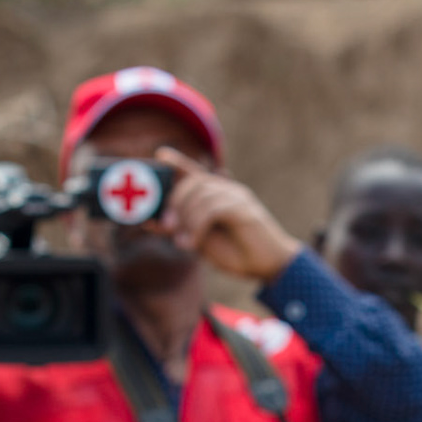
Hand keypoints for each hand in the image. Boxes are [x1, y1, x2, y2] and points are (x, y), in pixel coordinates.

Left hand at [154, 147, 300, 282]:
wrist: (270, 266)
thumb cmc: (238, 254)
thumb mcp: (202, 241)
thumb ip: (180, 229)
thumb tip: (152, 223)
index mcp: (219, 195)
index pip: (196, 172)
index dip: (179, 162)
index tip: (160, 154)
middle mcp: (229, 190)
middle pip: (195, 182)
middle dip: (176, 202)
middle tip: (167, 225)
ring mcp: (238, 197)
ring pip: (202, 195)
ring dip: (187, 219)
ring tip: (182, 242)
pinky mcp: (244, 209)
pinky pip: (213, 209)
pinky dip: (198, 226)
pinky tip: (194, 243)